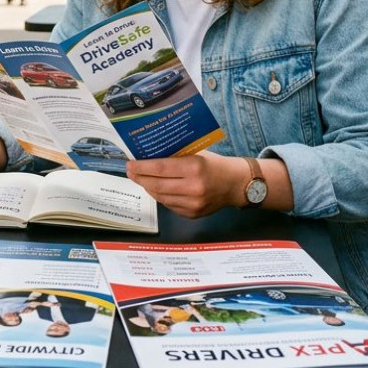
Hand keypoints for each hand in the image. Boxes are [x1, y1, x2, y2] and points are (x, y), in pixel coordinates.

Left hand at [126, 153, 240, 217]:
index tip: (130, 164)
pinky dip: (160, 196)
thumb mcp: (197, 153)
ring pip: (160, 197)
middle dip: (139, 178)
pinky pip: (169, 205)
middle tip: (130, 171)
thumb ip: (176, 155)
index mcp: (195, 168)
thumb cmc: (215, 164)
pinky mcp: (192, 214)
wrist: (236, 184)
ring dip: (147, 188)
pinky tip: (156, 188)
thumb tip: (149, 155)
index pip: (160, 168)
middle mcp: (193, 188)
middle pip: (156, 185)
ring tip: (140, 179)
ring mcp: (193, 204)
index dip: (142, 167)